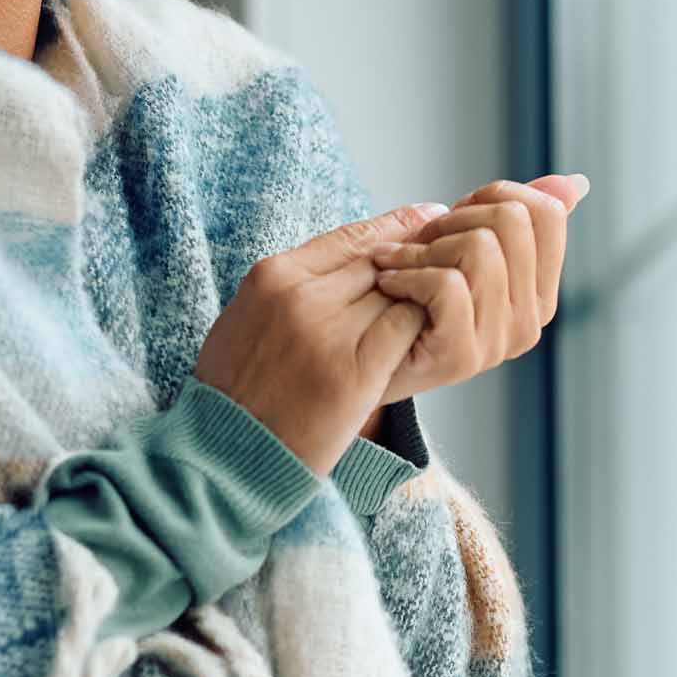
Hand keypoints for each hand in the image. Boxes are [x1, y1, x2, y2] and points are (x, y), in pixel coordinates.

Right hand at [192, 201, 449, 473]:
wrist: (227, 455)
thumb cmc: (237, 392)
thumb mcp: (247, 319)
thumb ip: (291, 286)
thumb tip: (345, 262)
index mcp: (272, 276)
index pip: (351, 237)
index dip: (394, 229)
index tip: (424, 221)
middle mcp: (299, 296)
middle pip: (379, 261)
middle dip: (414, 264)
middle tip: (448, 260)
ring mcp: (327, 332)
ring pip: (398, 291)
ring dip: (419, 299)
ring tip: (439, 306)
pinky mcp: (353, 370)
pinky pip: (404, 327)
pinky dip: (418, 329)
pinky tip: (425, 338)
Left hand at [364, 174, 588, 406]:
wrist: (364, 355)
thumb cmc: (413, 294)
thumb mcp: (470, 245)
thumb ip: (522, 216)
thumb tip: (575, 183)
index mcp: (541, 292)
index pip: (546, 212)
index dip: (492, 196)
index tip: (457, 217)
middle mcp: (530, 320)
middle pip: (511, 220)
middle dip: (453, 219)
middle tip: (420, 244)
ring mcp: (499, 342)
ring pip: (480, 247)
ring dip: (422, 247)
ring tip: (400, 265)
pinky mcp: (463, 356)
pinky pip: (448, 284)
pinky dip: (405, 274)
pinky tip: (389, 284)